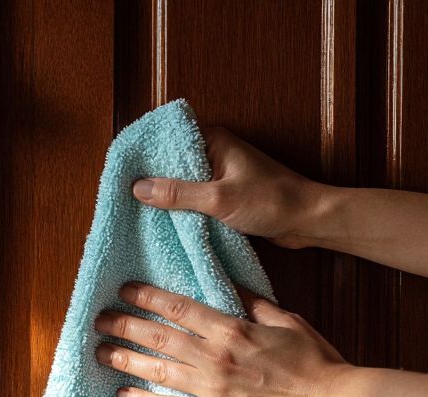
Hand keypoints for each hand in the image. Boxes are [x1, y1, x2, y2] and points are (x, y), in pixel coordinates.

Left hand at [94, 282, 347, 396]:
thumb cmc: (314, 361)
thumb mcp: (286, 320)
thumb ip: (254, 303)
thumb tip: (231, 287)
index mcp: (230, 329)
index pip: (177, 308)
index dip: (146, 297)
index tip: (124, 291)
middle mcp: (214, 357)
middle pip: (158, 337)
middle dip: (124, 326)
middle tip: (98, 320)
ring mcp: (212, 388)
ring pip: (158, 370)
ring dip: (125, 360)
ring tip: (99, 352)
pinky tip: (123, 395)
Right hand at [132, 127, 322, 247]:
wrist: (308, 220)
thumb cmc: (271, 201)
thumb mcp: (218, 199)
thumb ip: (178, 194)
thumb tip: (138, 188)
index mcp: (213, 140)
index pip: (169, 140)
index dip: (144, 155)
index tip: (119, 172)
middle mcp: (214, 152)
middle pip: (172, 163)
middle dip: (150, 180)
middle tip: (121, 198)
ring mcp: (219, 174)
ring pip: (182, 184)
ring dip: (166, 199)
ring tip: (135, 213)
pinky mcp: (224, 195)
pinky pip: (194, 200)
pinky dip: (181, 210)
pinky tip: (163, 224)